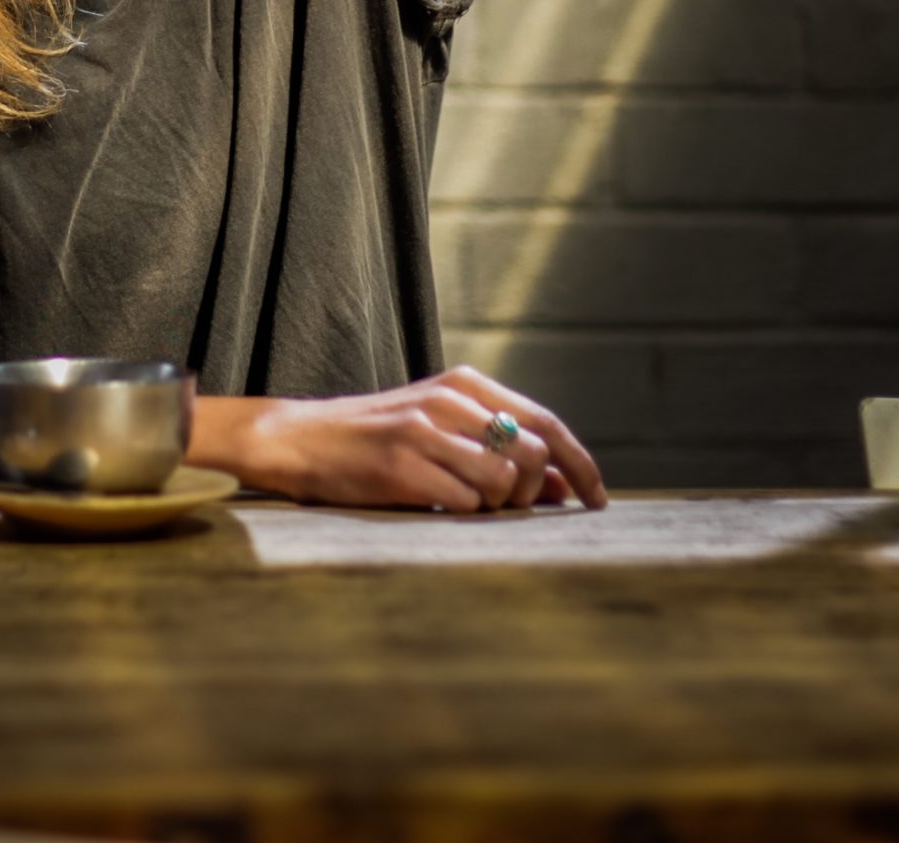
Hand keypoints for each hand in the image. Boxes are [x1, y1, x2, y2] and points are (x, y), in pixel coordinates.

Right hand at [234, 366, 608, 512]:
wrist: (300, 440)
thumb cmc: (377, 441)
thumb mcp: (442, 431)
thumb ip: (500, 450)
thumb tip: (563, 488)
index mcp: (465, 384)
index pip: (546, 422)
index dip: (580, 464)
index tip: (598, 501)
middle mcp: (450, 400)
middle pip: (532, 454)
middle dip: (529, 494)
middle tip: (502, 506)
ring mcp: (425, 430)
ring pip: (502, 481)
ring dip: (493, 505)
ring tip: (459, 501)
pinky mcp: (402, 465)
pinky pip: (464, 503)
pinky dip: (460, 514)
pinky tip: (431, 504)